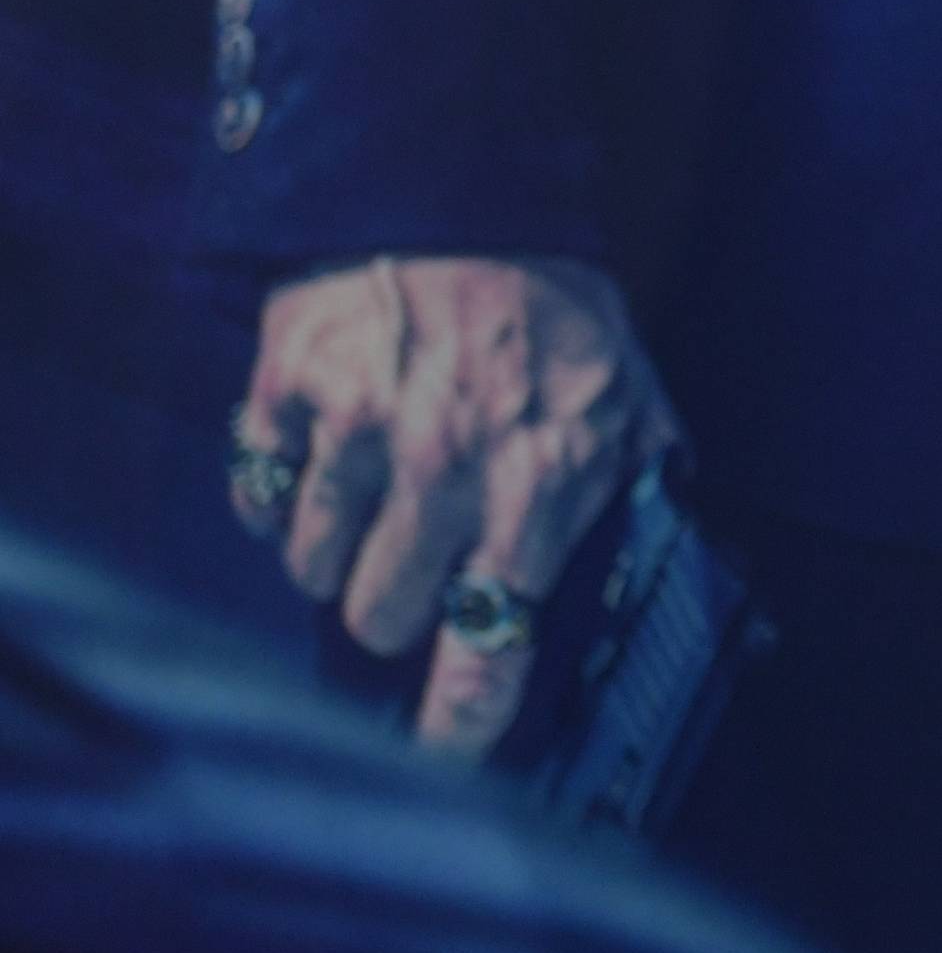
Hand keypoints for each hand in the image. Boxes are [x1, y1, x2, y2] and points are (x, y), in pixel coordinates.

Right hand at [229, 254, 674, 759]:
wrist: (463, 193)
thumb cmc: (554, 306)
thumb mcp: (628, 391)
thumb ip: (643, 481)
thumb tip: (668, 562)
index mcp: (543, 479)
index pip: (491, 645)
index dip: (460, 722)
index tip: (439, 760)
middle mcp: (447, 468)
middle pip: (381, 619)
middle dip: (395, 610)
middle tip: (413, 567)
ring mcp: (359, 431)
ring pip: (314, 571)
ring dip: (338, 558)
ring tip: (372, 510)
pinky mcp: (288, 393)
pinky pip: (261, 500)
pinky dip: (282, 499)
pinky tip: (319, 467)